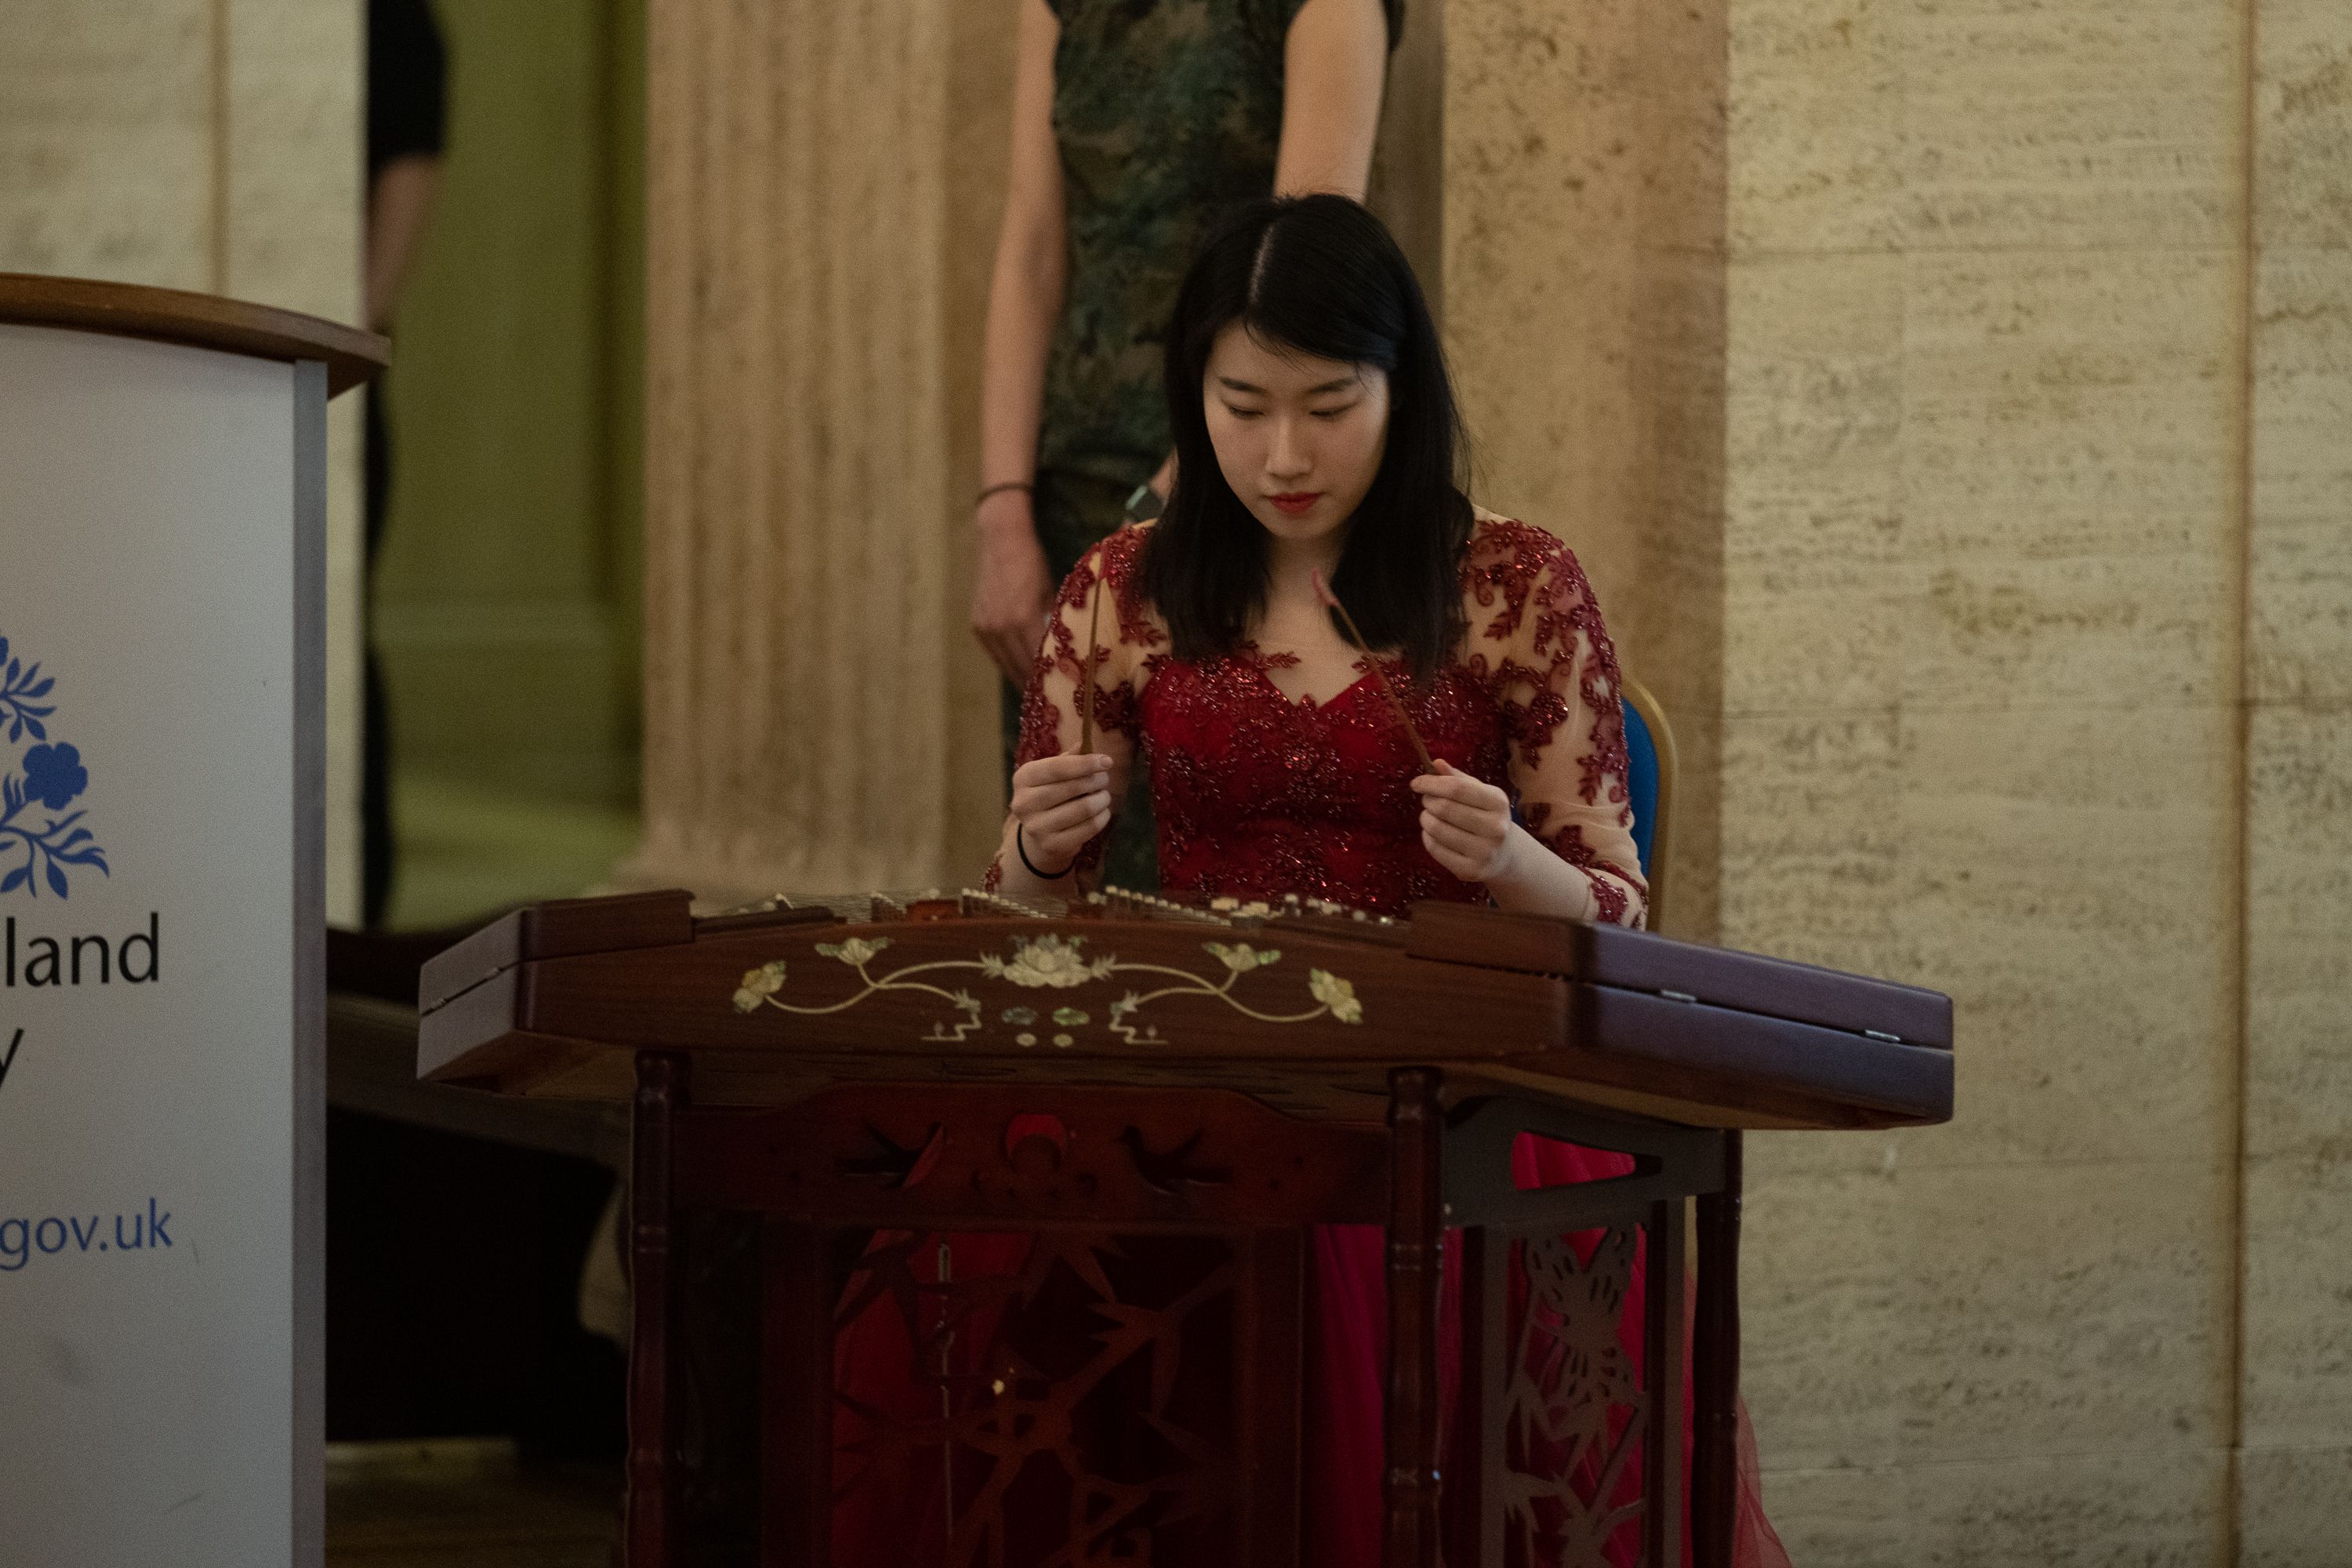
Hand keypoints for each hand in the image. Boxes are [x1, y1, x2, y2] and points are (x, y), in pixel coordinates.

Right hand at [972, 493, 1053, 684]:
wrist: (1002, 541)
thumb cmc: (1035, 564)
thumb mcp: (1054, 594)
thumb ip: (1056, 624)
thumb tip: (1067, 652)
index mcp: (1023, 619)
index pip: (1038, 663)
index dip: (1050, 682)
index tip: (1063, 697)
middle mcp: (1001, 627)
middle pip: (1019, 669)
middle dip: (1035, 686)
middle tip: (1051, 703)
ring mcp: (986, 627)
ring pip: (1005, 664)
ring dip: (1019, 677)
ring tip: (1035, 692)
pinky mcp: (977, 624)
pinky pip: (995, 652)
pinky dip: (1007, 662)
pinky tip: (1019, 670)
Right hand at [1011, 752, 1113, 872]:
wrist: (1038, 834)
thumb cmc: (1049, 795)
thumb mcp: (1052, 773)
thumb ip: (1069, 758)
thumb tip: (1086, 742)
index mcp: (1023, 778)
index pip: (1057, 767)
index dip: (1085, 763)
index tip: (1107, 761)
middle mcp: (1024, 803)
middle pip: (1072, 787)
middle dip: (1096, 781)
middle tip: (1104, 779)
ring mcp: (1036, 827)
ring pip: (1083, 808)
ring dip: (1102, 799)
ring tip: (1104, 796)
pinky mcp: (1052, 845)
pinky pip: (1088, 828)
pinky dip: (1102, 817)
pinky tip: (1102, 811)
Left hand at [1411, 759, 1516, 882]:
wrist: (1505, 855)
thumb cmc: (1487, 817)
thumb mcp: (1480, 794)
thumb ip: (1459, 778)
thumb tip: (1436, 763)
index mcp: (1498, 802)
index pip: (1456, 788)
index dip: (1431, 783)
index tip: (1416, 783)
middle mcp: (1495, 828)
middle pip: (1444, 808)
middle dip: (1428, 801)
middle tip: (1427, 801)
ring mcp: (1484, 852)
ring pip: (1436, 829)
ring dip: (1425, 819)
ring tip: (1429, 816)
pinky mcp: (1471, 871)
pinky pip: (1435, 849)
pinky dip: (1427, 838)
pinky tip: (1433, 834)